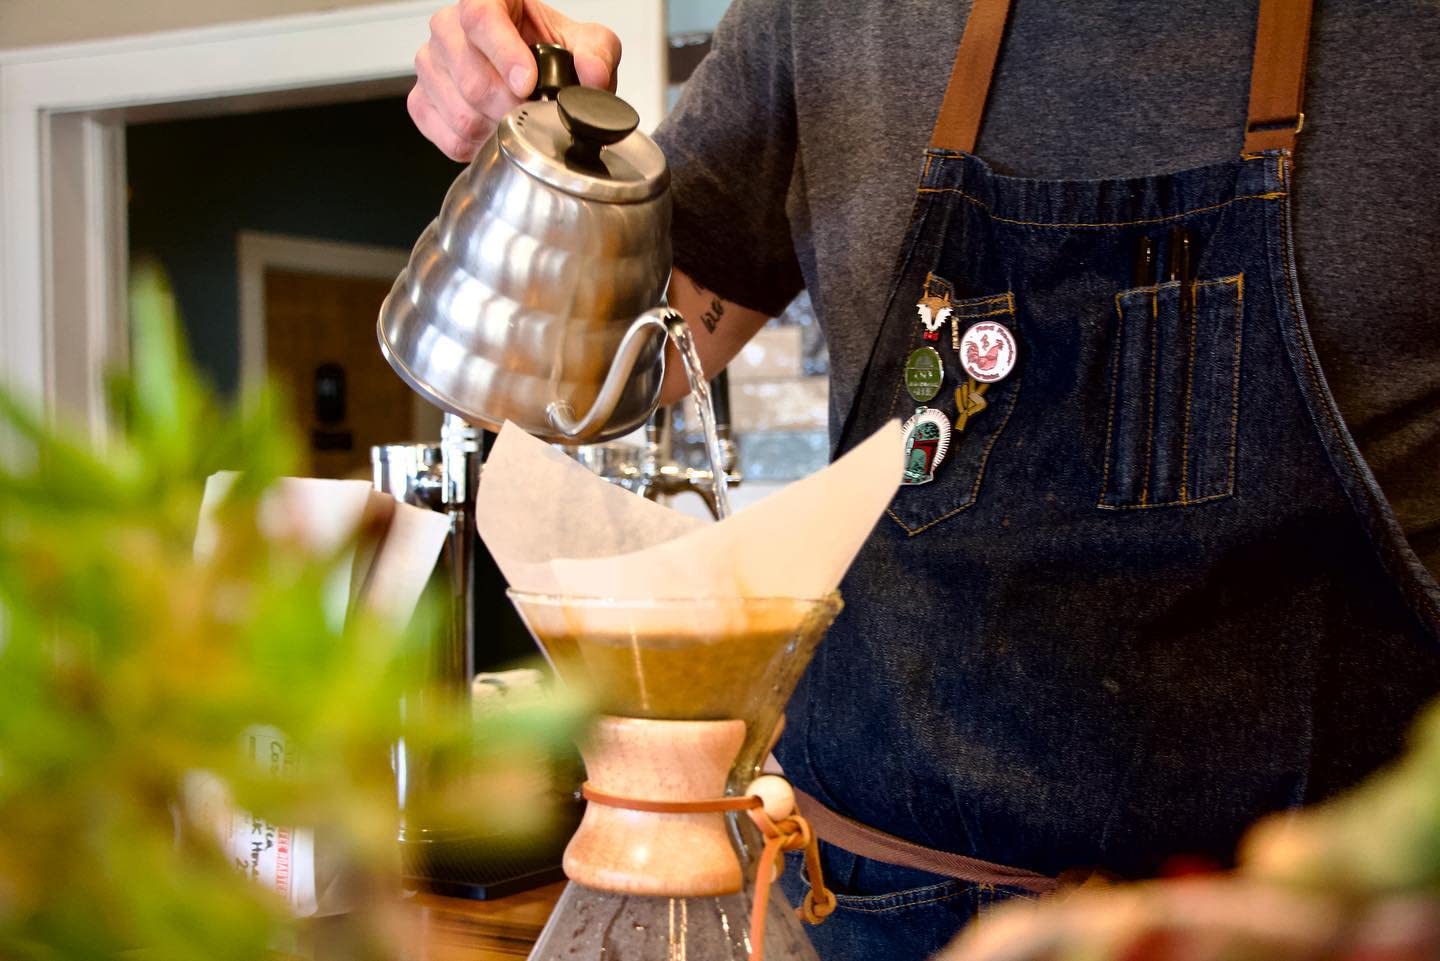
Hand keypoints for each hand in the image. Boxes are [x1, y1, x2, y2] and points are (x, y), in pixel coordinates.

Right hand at [410, 0, 620, 160]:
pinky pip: (446, 134)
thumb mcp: (584, 43)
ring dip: (496, 129)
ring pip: (459, 111)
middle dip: (510, 106)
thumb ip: (597, 53)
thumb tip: (594, 77)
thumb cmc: (547, 51)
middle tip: (533, 112)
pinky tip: (494, 133)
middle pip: (470, 77)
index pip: (480, 18)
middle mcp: (448, 28)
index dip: (504, 54)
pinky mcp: (421, 101)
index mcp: (486, 0)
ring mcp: (430, 64)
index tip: (529, 83)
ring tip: (517, 121)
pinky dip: (477, 146)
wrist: (529, 75)